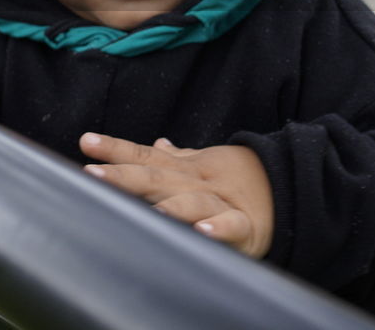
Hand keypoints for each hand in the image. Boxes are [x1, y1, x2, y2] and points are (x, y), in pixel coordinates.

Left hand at [80, 133, 273, 257]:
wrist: (289, 187)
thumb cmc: (236, 180)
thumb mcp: (204, 163)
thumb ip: (175, 157)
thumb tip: (153, 144)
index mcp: (183, 169)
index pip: (144, 156)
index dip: (115, 149)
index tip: (85, 143)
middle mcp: (197, 182)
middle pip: (156, 178)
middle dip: (124, 176)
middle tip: (92, 174)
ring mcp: (221, 202)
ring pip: (190, 202)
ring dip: (167, 206)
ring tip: (144, 210)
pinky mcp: (245, 227)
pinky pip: (231, 226)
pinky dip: (218, 229)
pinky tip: (202, 232)